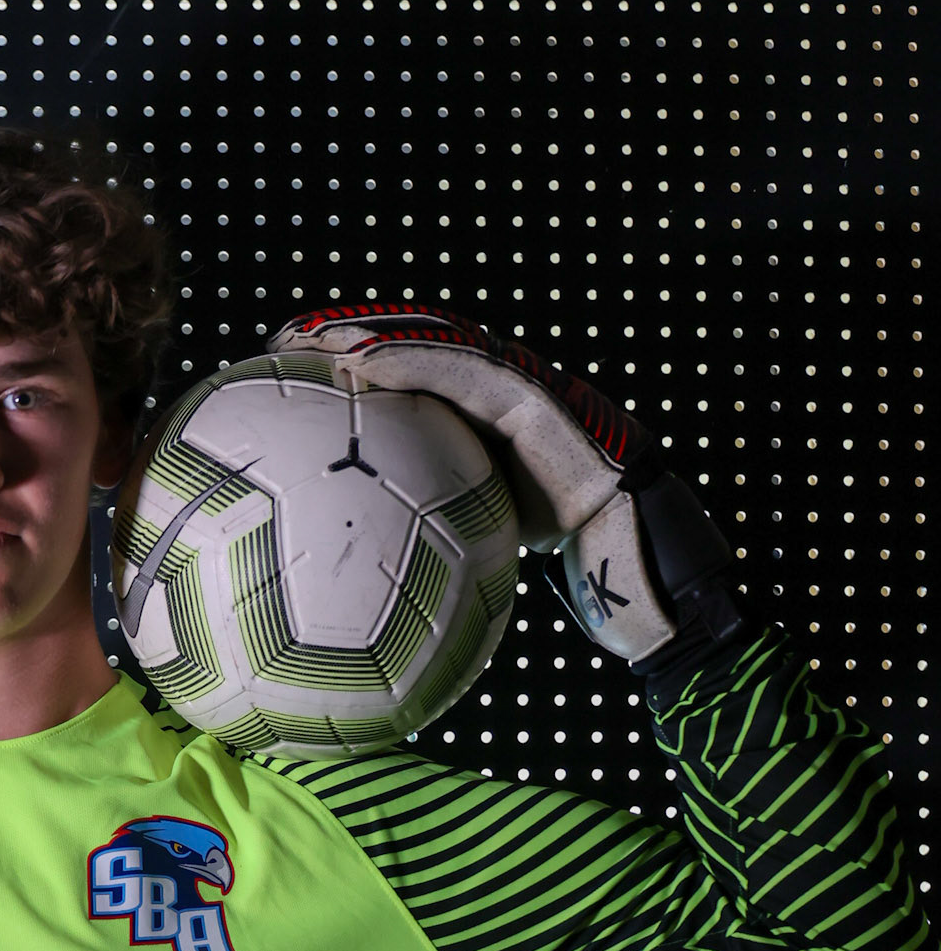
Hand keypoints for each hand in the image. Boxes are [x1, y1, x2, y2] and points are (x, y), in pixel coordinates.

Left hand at [265, 302, 747, 673]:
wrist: (665, 609)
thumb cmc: (594, 606)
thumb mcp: (499, 578)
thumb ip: (447, 568)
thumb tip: (360, 620)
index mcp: (513, 438)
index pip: (434, 382)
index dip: (370, 365)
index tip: (296, 371)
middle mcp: (533, 405)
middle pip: (436, 347)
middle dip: (362, 329)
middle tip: (286, 339)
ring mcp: (553, 401)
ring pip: (455, 344)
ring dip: (379, 331)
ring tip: (310, 338)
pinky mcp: (565, 414)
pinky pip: (481, 378)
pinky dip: (418, 365)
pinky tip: (359, 370)